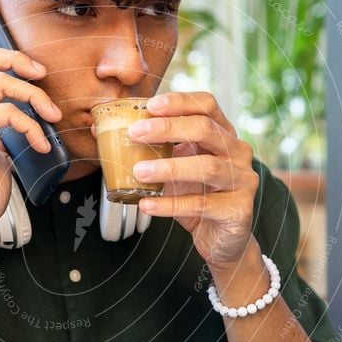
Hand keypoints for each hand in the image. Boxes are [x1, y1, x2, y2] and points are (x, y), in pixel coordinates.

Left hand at [125, 91, 259, 269]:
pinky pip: (202, 204)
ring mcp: (242, 180)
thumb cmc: (197, 197)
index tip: (149, 105)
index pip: (207, 105)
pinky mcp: (238, 210)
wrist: (222, 240)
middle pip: (205, 129)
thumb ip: (152, 149)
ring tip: (138, 171)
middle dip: (168, 128)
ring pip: (208, 167)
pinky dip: (171, 204)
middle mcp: (237, 153)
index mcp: (223, 135)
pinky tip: (147, 204)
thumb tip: (98, 129)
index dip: (179, 101)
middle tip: (134, 133)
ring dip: (169, 167)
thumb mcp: (176, 168)